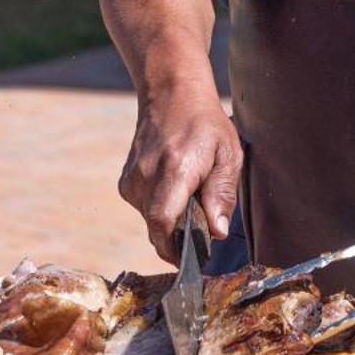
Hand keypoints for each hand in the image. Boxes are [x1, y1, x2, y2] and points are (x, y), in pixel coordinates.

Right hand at [119, 87, 242, 262]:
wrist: (171, 94)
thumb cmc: (205, 124)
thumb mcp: (228, 154)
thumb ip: (222, 194)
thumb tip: (218, 232)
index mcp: (174, 169)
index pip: (161, 222)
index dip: (173, 249)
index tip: (189, 260)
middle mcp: (146, 176)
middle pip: (156, 228)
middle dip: (178, 237)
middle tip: (201, 227)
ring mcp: (132, 177)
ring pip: (150, 220)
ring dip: (170, 220)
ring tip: (189, 197)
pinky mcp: (126, 180)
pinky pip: (143, 208)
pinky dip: (159, 208)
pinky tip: (174, 189)